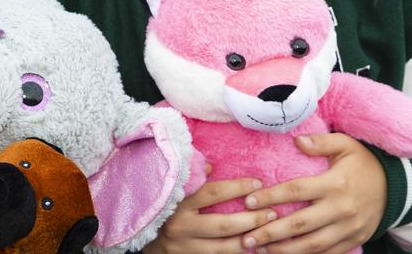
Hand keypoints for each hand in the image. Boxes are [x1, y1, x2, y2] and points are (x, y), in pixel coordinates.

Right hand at [144, 166, 276, 253]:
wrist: (139, 238)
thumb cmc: (161, 206)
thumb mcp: (169, 187)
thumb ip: (189, 177)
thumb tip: (209, 167)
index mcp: (177, 202)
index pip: (212, 193)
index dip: (237, 188)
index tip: (258, 183)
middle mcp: (180, 226)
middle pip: (223, 225)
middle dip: (251, 219)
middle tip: (272, 212)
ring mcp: (185, 248)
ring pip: (224, 248)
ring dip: (249, 241)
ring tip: (268, 232)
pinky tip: (253, 248)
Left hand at [240, 134, 384, 253]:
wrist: (398, 188)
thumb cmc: (364, 164)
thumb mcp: (346, 145)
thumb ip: (321, 143)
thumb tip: (297, 140)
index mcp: (335, 184)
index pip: (296, 191)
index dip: (271, 197)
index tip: (248, 201)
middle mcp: (341, 209)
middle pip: (299, 224)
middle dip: (270, 232)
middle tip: (246, 237)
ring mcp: (348, 229)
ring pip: (311, 245)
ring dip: (284, 250)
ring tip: (260, 250)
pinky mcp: (353, 240)